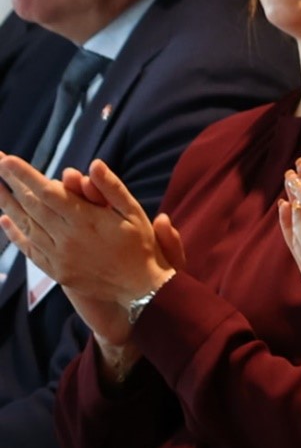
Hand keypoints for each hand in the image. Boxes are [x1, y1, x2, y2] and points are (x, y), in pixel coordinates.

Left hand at [0, 157, 172, 306]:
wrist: (140, 287)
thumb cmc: (139, 244)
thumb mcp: (134, 212)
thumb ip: (112, 188)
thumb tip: (94, 164)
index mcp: (87, 220)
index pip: (49, 192)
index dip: (26, 176)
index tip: (8, 160)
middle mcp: (68, 237)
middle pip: (32, 206)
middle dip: (10, 184)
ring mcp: (59, 256)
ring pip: (27, 226)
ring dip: (7, 206)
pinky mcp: (57, 271)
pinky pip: (30, 250)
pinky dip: (15, 234)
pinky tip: (5, 221)